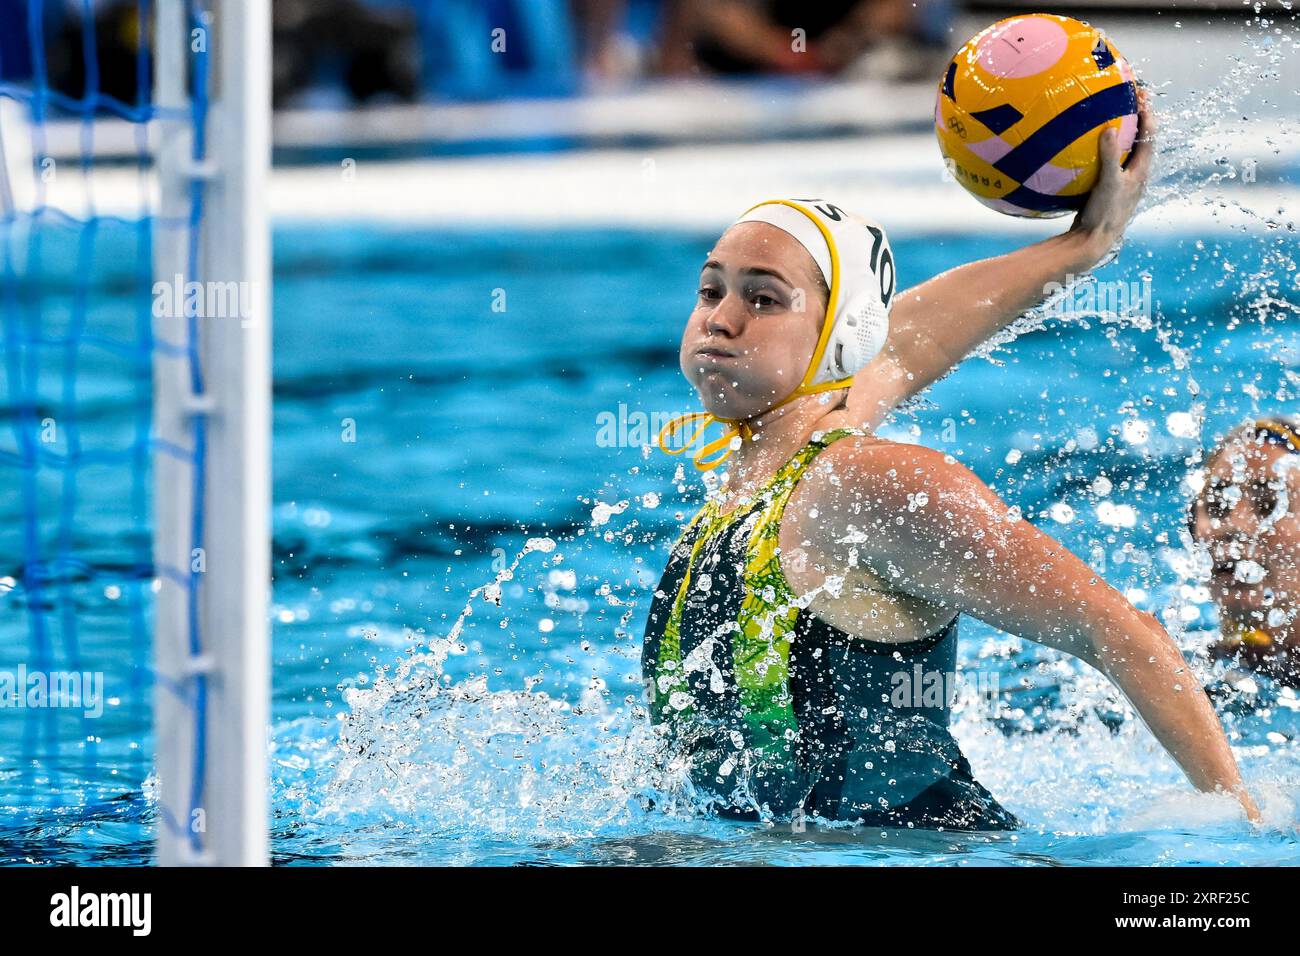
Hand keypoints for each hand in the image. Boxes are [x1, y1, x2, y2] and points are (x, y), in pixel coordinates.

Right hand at [1069, 84, 1155, 263]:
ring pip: (1124, 154)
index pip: (1149, 135)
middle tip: (1128, 99)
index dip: (1147, 114)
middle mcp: (1134, 176)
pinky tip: (1084, 150)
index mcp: (1140, 171)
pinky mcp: (1106, 191)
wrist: (1093, 242)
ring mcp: (1121, 184)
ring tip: (1109, 117)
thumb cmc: (1104, 214)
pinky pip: (1107, 165)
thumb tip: (1108, 128)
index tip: (1141, 94)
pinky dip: (1102, 152)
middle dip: (1136, 119)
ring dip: (1120, 135)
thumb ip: (1108, 156)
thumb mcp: (1107, 183)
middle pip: (1139, 141)